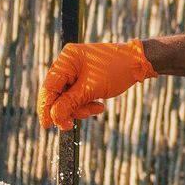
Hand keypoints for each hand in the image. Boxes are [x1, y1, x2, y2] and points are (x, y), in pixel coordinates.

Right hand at [37, 40, 156, 128]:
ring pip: (68, 97)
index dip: (46, 107)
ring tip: (96, 108)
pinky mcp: (85, 78)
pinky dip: (86, 103)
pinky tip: (99, 105)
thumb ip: (69, 103)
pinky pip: (78, 96)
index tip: (46, 125)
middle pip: (57, 94)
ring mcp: (76, 70)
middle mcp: (69, 63)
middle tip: (73, 123)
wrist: (139, 64)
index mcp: (67, 59)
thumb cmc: (117, 71)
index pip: (49, 86)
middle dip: (68, 109)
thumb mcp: (91, 89)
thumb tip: (54, 118)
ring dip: (80, 108)